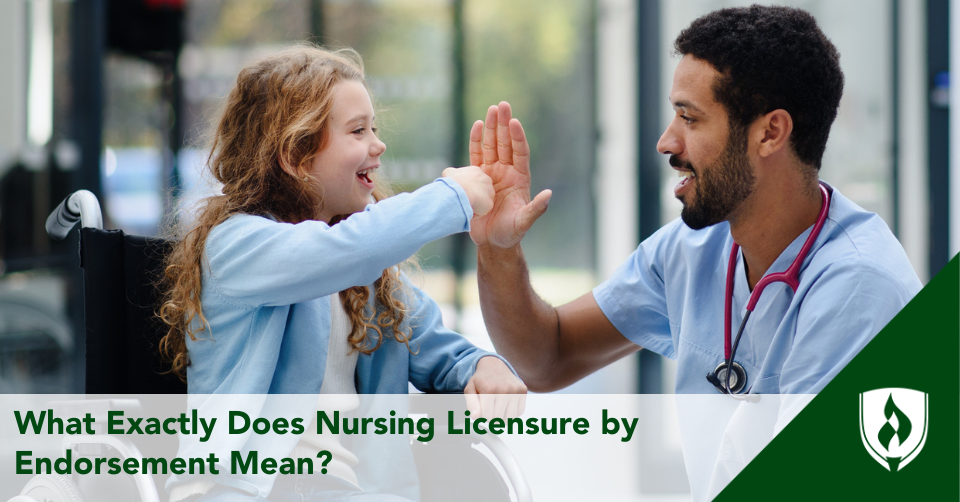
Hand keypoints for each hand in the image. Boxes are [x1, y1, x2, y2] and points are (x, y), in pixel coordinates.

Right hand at [442, 165, 494, 215]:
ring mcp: (490, 192)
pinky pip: (482, 210)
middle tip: (464, 198)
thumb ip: (452, 173)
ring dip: (475, 203)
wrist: (460, 192)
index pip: (474, 179)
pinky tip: (467, 210)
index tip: (461, 191)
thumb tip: (452, 176)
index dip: (467, 186)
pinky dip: (475, 212)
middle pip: (481, 189)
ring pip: (483, 200)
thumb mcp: (448, 173)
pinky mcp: (490, 203)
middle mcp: (486, 179)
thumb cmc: (454, 182)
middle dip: (473, 194)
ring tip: (465, 204)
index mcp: (476, 171)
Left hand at [464, 356, 526, 420]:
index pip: (487, 416)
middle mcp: (504, 390)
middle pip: (498, 418)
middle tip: (489, 409)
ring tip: (497, 409)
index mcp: (489, 390)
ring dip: (503, 417)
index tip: (482, 411)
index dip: (483, 417)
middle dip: (492, 418)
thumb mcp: (470, 389)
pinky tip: (506, 405)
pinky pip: (520, 411)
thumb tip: (475, 416)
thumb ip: (471, 404)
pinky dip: (513, 412)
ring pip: (510, 417)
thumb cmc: (481, 380)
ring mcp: (515, 390)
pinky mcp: (523, 390)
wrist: (494, 365)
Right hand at [469, 102, 552, 248]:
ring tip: (491, 110)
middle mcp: (506, 172)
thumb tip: (548, 194)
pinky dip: (476, 141)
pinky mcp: (477, 178)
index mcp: (520, 178)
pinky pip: (476, 155)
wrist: (491, 241)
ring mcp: (491, 173)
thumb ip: (536, 209)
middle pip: (505, 144)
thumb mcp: (524, 222)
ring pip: (491, 146)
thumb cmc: (511, 233)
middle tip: (502, 105)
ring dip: (492, 128)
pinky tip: (478, 126)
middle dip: (504, 125)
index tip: (515, 122)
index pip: (520, 153)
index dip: (518, 137)